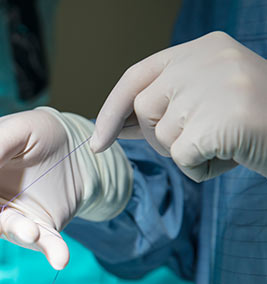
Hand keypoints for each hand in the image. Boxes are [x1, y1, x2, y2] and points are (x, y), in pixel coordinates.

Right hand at [0, 107, 131, 268]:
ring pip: (4, 232)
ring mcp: (8, 218)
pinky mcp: (37, 230)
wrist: (73, 149)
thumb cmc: (35, 134)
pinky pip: (42, 243)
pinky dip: (52, 251)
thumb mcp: (15, 129)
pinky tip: (60, 258)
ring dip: (17, 233)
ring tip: (33, 232)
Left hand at [91, 31, 266, 181]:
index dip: (112, 110)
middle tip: (200, 137)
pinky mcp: (222, 119)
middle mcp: (206, 59)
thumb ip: (161, 108)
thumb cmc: (251, 122)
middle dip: (160, 136)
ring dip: (187, 154)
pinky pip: (183, 159)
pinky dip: (200, 169)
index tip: (99, 140)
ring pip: (163, 138)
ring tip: (224, 142)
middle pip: (144, 110)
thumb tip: (114, 127)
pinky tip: (231, 156)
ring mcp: (214, 87)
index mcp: (200, 49)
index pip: (136, 77)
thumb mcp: (203, 103)